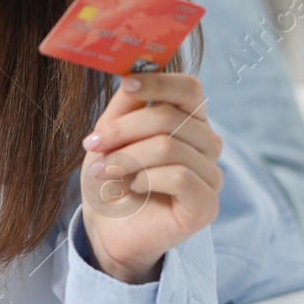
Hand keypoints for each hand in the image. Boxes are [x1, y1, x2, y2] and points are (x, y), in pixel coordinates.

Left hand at [79, 72, 223, 283]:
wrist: (108, 231)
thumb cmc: (112, 179)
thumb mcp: (112, 135)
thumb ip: (126, 105)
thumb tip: (133, 73)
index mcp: (188, 121)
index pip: (190, 89)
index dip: (159, 82)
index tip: (125, 83)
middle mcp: (207, 144)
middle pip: (169, 117)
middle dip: (122, 130)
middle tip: (92, 144)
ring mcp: (211, 175)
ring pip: (169, 147)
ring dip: (126, 158)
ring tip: (103, 171)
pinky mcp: (207, 205)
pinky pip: (179, 177)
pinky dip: (145, 179)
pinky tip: (132, 189)